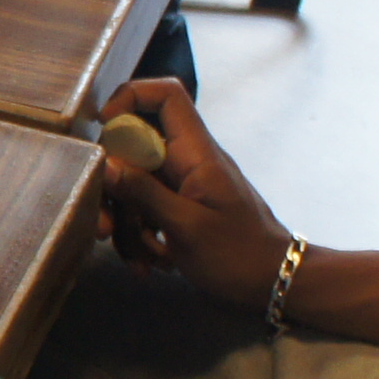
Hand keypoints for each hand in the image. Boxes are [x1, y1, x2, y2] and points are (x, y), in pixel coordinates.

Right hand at [91, 76, 292, 300]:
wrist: (274, 283)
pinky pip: (145, 213)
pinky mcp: (179, 210)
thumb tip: (105, 162)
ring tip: (140, 262)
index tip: (103, 127)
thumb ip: (144, 192)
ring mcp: (182, 186)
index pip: (167, 96)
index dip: (131, 97)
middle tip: (107, 229)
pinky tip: (149, 267)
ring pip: (134, 188)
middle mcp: (187, 162)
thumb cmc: (238, 254)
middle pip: (134, 151)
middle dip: (114, 191)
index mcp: (196, 152)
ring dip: (127, 226)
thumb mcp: (187, 227)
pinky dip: (141, 240)